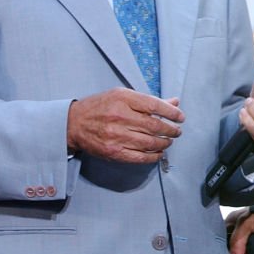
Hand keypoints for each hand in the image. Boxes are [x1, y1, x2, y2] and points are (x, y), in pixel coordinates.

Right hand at [66, 88, 183, 162]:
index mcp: (123, 99)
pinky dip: (153, 156)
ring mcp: (117, 136)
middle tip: (177, 131)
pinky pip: (140, 157)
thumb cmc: (100, 106)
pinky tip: (159, 153)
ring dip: (165, 143)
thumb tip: (174, 103)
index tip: (180, 117)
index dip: (172, 113)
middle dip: (171, 130)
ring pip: (150, 143)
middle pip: (155, 126)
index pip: (155, 106)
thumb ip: (148, 100)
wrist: (74, 124)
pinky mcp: (114, 152)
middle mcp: (120, 117)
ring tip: (169, 140)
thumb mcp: (122, 96)